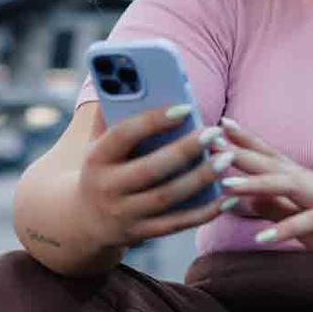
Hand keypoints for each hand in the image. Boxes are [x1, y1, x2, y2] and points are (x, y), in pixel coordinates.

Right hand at [76, 105, 236, 248]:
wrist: (83, 220)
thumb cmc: (102, 168)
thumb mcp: (97, 143)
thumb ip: (114, 114)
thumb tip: (134, 79)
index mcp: (96, 158)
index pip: (123, 135)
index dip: (153, 121)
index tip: (185, 107)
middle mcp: (108, 188)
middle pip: (150, 169)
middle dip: (185, 150)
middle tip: (215, 132)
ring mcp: (124, 214)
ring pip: (168, 198)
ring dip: (201, 179)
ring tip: (227, 157)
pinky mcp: (142, 233)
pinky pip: (177, 224)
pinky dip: (205, 212)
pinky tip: (229, 197)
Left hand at [215, 117, 312, 272]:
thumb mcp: (302, 220)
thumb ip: (275, 207)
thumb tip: (243, 198)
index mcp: (304, 182)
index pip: (270, 155)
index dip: (245, 140)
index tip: (217, 126)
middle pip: (274, 163)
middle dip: (241, 154)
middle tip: (209, 146)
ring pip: (290, 186)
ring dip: (258, 184)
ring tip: (228, 188)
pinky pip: (312, 223)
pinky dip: (287, 228)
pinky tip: (264, 238)